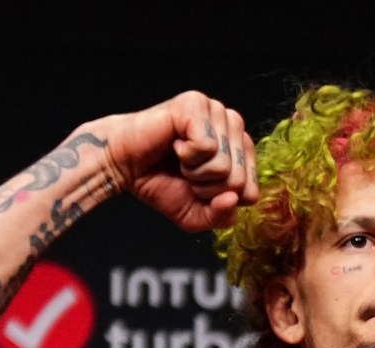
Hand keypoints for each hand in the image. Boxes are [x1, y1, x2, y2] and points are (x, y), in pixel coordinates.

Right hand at [98, 92, 257, 231]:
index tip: (198, 185)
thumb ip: (222, 216)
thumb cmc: (160, 183)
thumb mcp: (198, 214)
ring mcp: (216, 110)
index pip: (252, 192)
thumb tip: (233, 199)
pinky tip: (174, 143)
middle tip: (185, 171)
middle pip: (239, 180)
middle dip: (207, 187)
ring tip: (180, 157)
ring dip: (196, 171)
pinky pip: (207, 147)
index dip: (219, 199)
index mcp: (241, 149)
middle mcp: (233, 125)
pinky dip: (186, 155)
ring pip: (225, 165)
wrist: (122, 165)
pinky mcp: (197, 103)